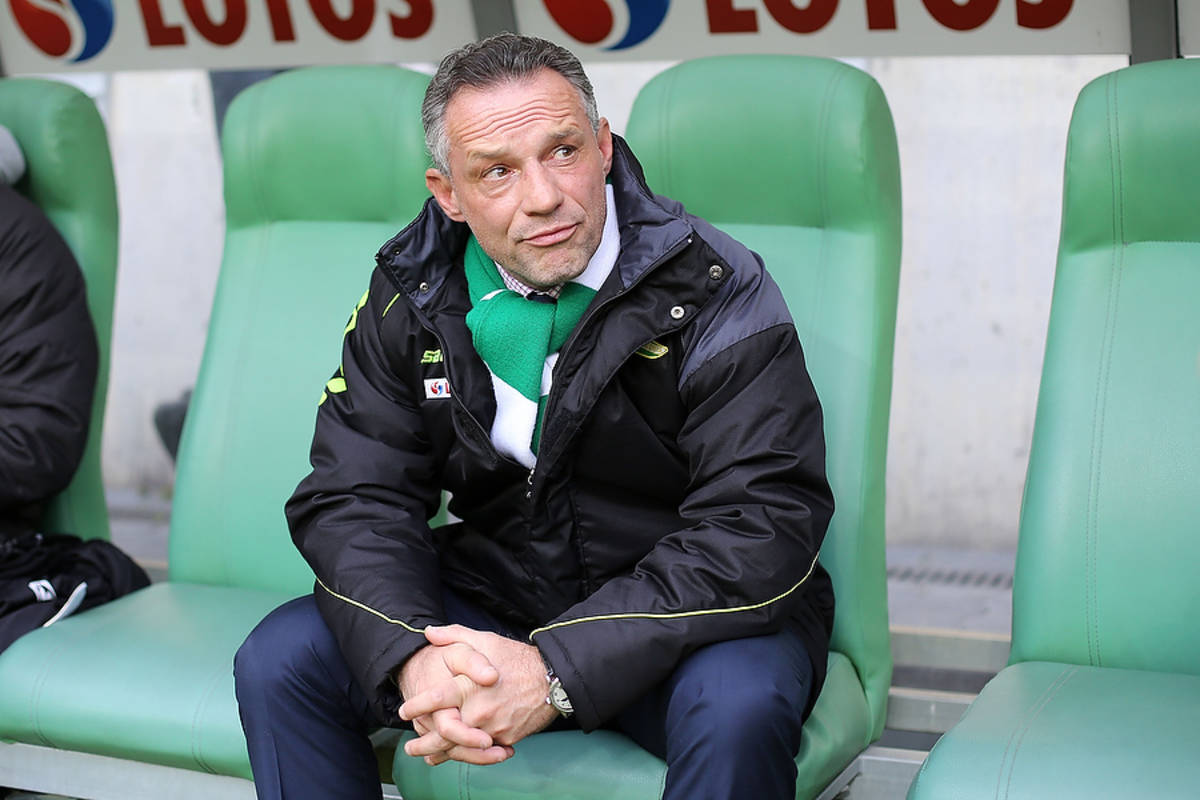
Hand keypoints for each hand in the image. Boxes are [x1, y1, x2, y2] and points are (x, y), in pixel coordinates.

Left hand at [400, 625, 557, 749]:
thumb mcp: (485, 640)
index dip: (417, 706)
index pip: (435, 699)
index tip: (404, 711)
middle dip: (424, 743)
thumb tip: (429, 633)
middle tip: (410, 748)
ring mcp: (493, 728)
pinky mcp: (506, 739)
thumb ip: (454, 636)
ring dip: (443, 754)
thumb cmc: (516, 658)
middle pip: (444, 734)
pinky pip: (483, 751)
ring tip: (430, 757)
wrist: (553, 679)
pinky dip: (469, 754)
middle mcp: (479, 711)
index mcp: (469, 686)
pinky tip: (458, 755)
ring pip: (462, 748)